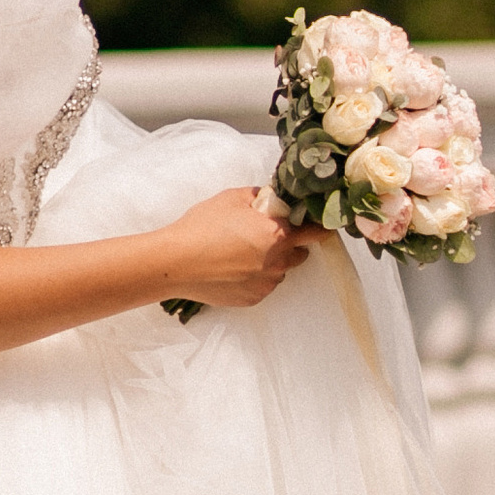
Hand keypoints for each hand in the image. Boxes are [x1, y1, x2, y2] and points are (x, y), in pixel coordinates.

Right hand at [157, 185, 306, 310]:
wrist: (176, 263)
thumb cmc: (201, 228)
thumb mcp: (231, 198)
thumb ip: (260, 196)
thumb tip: (271, 198)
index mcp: (277, 233)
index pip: (315, 232)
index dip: (317, 227)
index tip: (318, 226)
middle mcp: (278, 261)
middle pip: (300, 253)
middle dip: (289, 244)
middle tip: (264, 236)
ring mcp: (267, 283)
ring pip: (280, 270)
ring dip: (271, 262)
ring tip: (241, 254)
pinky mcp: (253, 298)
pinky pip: (263, 285)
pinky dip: (255, 278)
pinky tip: (233, 268)